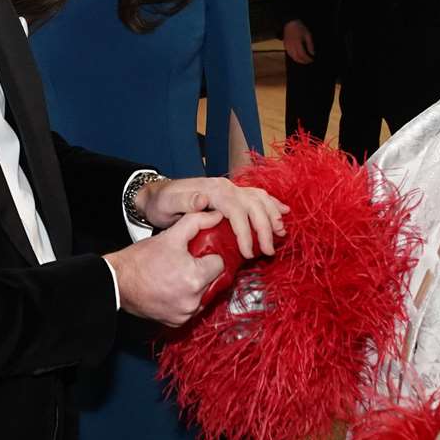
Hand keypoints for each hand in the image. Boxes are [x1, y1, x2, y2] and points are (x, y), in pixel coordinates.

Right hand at [107, 209, 227, 325]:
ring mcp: (185, 313)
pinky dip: (185, 299)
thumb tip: (215, 216)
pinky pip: (190, 308)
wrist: (117, 281)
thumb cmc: (141, 260)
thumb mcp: (170, 235)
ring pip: (204, 296)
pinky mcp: (176, 321)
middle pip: (213, 281)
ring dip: (196, 286)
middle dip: (203, 271)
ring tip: (178, 275)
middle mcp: (193, 300)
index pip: (219, 264)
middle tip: (187, 263)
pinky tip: (173, 288)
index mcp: (195, 278)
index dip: (209, 256)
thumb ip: (196, 222)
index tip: (198, 254)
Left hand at [136, 175, 287, 258]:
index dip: (245, 232)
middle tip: (269, 251)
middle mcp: (225, 187)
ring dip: (272, 215)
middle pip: (253, 204)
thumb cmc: (161, 203)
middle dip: (264, 228)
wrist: (157, 194)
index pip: (236, 210)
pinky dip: (271, 204)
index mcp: (212, 190)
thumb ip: (185, 201)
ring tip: (280, 234)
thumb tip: (203, 200)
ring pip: (259, 198)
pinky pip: (256, 196)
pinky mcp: (232, 194)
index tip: (248, 253)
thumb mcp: (167, 203)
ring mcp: (230, 189)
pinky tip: (282, 212)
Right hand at [282, 20, 315, 64]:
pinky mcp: (285, 46)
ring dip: (298, 60)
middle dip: (303, 61)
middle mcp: (291, 46)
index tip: (312, 59)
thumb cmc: (300, 28)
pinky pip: (289, 54)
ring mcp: (287, 46)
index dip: (307, 59)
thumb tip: (312, 54)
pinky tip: (298, 57)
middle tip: (308, 61)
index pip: (302, 54)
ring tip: (304, 60)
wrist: (290, 23)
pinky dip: (294, 57)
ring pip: (292, 57)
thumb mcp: (308, 35)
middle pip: (297, 57)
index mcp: (297, 42)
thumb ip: (310, 45)